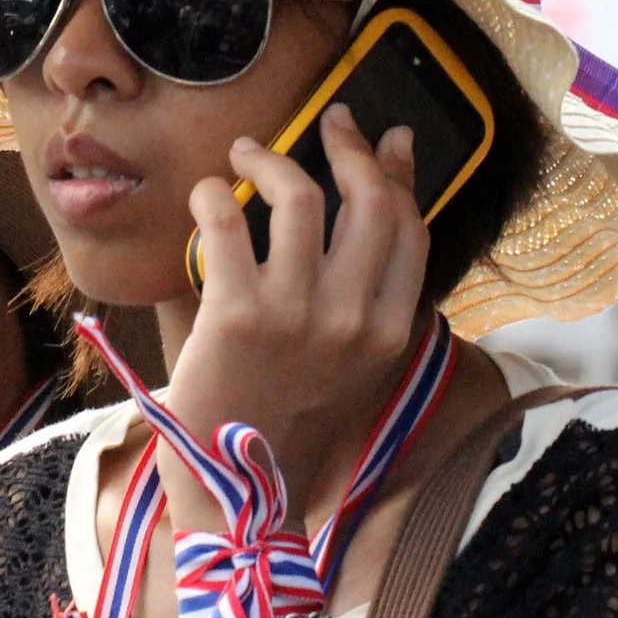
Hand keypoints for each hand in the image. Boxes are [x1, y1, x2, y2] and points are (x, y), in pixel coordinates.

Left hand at [158, 106, 424, 519]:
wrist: (238, 495)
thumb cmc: (284, 424)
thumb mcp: (348, 370)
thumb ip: (361, 305)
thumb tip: (361, 230)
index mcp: (390, 335)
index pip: (409, 229)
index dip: (397, 173)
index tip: (384, 138)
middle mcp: (354, 321)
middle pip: (369, 202)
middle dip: (348, 147)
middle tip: (327, 122)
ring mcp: (297, 316)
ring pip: (300, 198)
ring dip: (271, 158)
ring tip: (246, 152)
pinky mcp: (236, 314)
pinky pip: (227, 222)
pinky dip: (213, 193)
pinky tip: (207, 194)